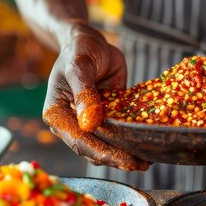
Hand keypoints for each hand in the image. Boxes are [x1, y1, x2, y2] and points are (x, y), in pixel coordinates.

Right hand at [42, 30, 149, 170]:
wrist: (89, 41)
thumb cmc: (78, 50)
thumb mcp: (79, 66)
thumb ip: (84, 93)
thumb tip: (89, 123)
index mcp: (58, 115)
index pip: (80, 141)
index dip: (103, 153)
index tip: (124, 161)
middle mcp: (73, 123)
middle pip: (94, 148)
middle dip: (117, 158)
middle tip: (141, 165)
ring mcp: (90, 121)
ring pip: (107, 144)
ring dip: (126, 153)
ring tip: (147, 161)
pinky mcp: (107, 116)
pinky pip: (118, 131)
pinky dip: (131, 139)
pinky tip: (147, 144)